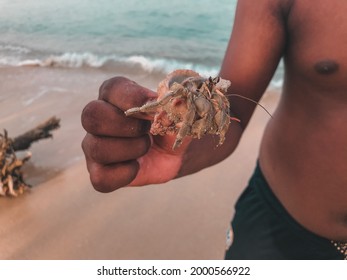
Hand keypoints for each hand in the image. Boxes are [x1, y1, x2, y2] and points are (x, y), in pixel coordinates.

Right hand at [81, 77, 190, 191]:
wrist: (170, 154)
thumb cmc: (167, 127)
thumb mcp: (176, 115)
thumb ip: (176, 108)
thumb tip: (175, 104)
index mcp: (114, 96)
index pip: (111, 89)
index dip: (134, 99)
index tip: (155, 107)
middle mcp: (97, 119)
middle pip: (91, 116)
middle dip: (126, 125)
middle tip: (147, 130)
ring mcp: (93, 146)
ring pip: (96, 148)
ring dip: (131, 149)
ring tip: (146, 148)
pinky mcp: (98, 171)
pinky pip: (100, 178)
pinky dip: (125, 174)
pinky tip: (137, 167)